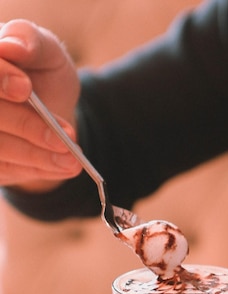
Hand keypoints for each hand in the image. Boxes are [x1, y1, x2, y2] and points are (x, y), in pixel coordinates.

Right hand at [0, 19, 80, 189]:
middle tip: (65, 139)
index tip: (25, 88)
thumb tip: (12, 45)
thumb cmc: (42, 75)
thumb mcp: (47, 52)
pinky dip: (37, 169)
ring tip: (72, 160)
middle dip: (26, 126)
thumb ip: (31, 41)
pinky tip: (63, 168)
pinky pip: (4, 169)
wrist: (49, 110)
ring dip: (36, 156)